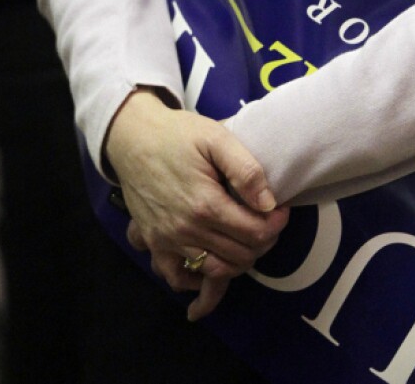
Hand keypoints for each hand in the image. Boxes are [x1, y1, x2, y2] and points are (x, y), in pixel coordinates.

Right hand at [105, 91, 288, 318]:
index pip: (254, 233)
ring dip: (238, 260)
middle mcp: (186, 231)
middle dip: (262, 242)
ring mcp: (167, 241)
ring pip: (215, 271)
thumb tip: (269, 203)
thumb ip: (246, 170)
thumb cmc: (178, 134)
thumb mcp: (216, 138)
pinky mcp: (154, 243)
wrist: (133, 138)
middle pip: (239, 256)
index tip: (281, 210)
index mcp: (206, 205)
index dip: (276, 224)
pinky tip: (213, 264)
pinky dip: (198, 280)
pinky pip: (177, 277)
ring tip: (247, 238)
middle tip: (268, 222)